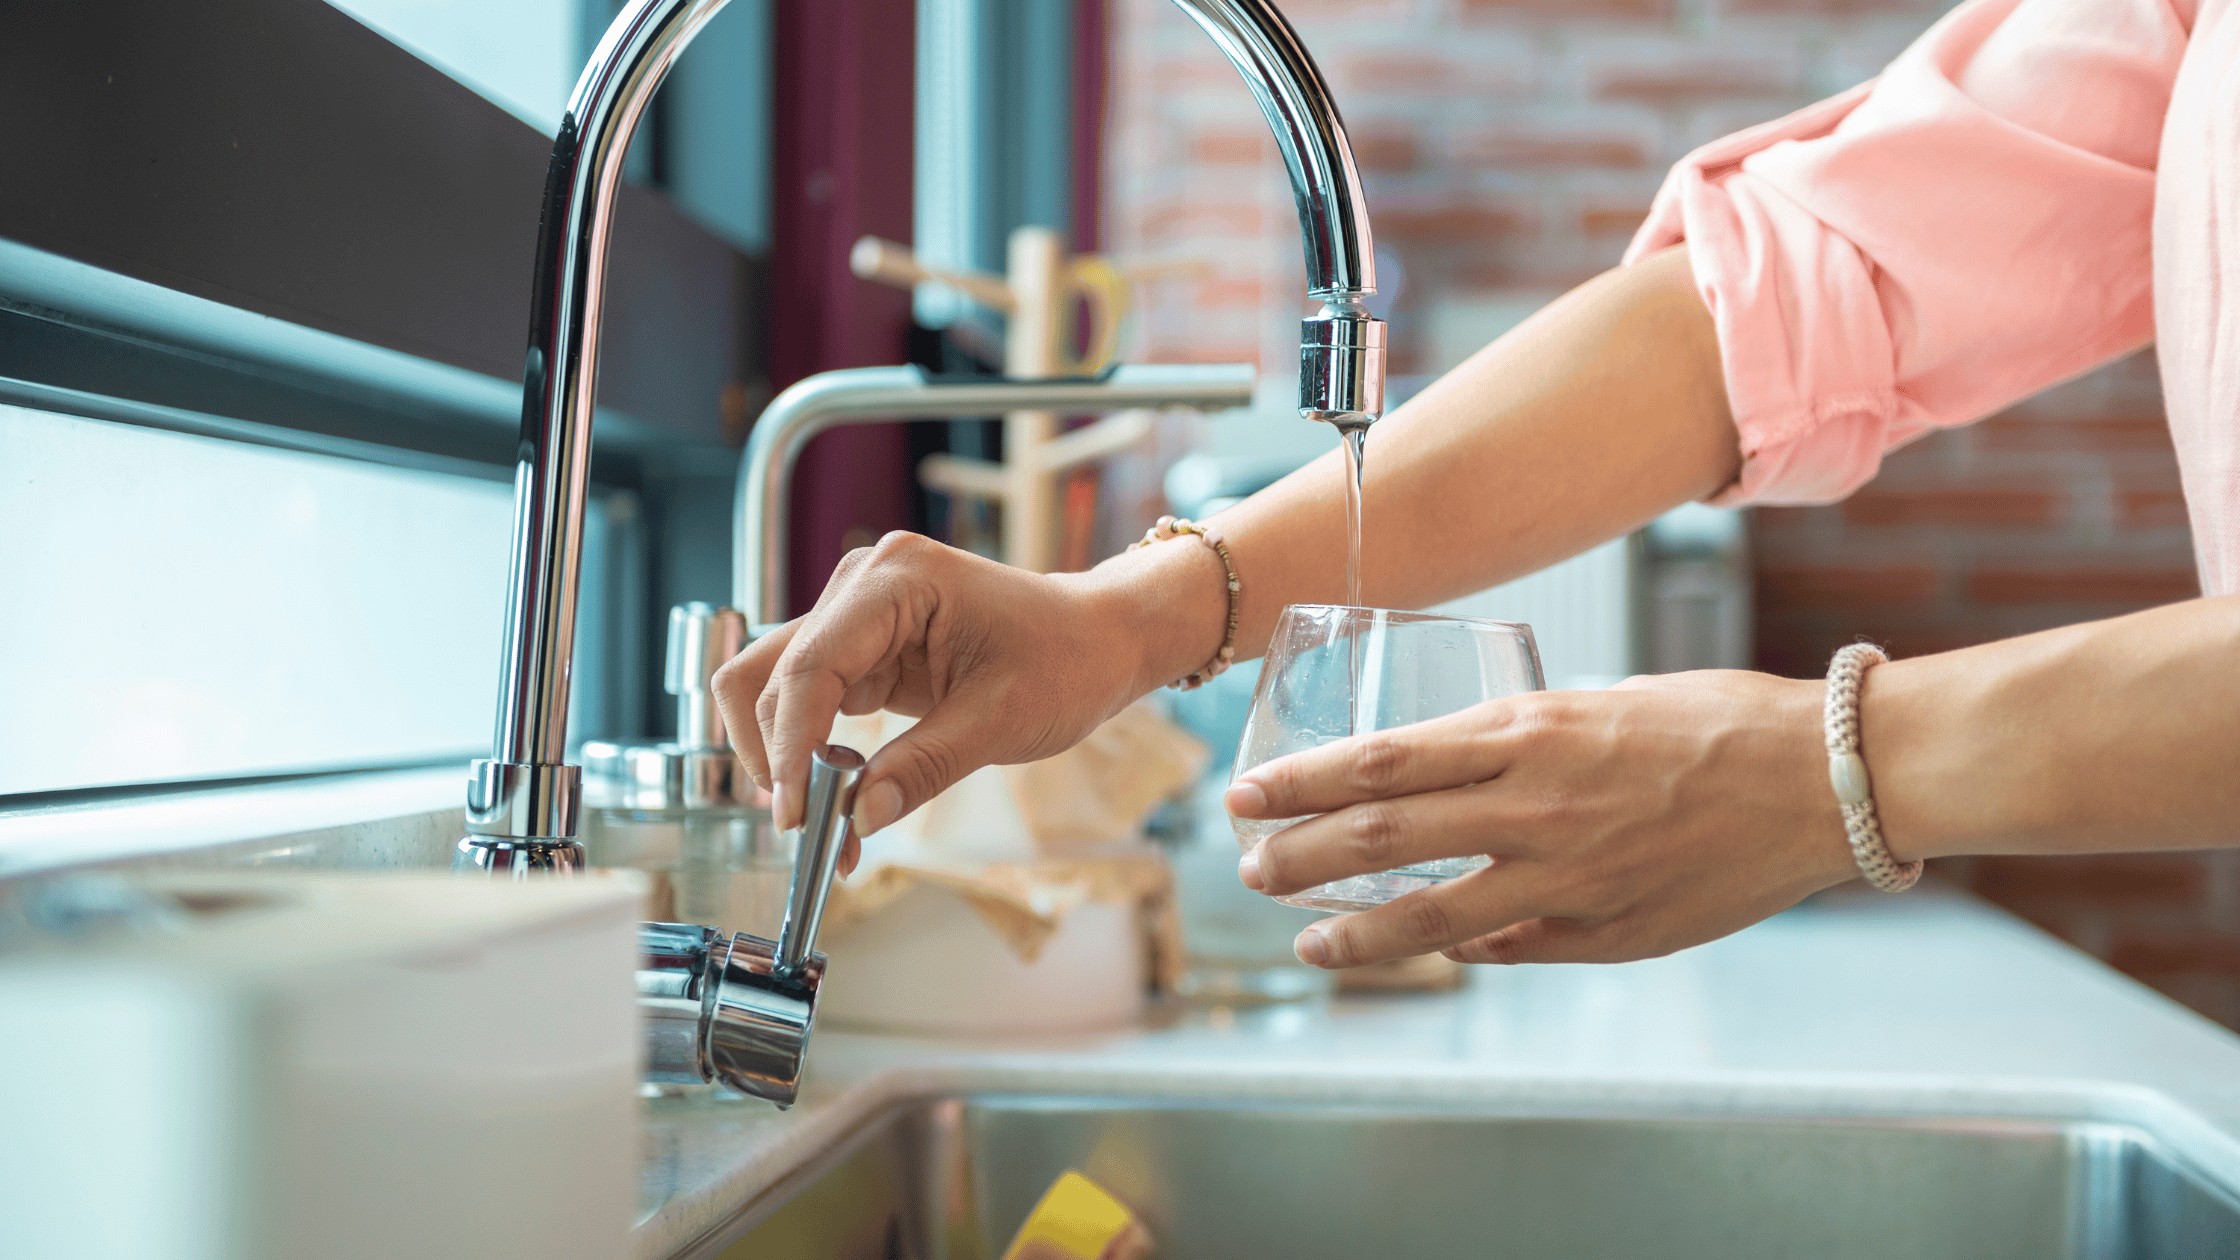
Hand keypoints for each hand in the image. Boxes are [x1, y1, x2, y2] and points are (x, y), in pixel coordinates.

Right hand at [713, 532, 1226, 871]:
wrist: (1099, 639)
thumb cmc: (1066, 658)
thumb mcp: (1001, 720)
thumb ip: (922, 767)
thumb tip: (856, 819)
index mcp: (897, 579)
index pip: (810, 668)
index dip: (791, 747)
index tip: (796, 818)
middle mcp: (863, 585)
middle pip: (772, 675)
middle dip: (781, 758)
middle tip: (811, 833)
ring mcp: (856, 615)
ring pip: (777, 690)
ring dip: (787, 759)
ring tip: (826, 822)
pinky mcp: (862, 649)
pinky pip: (811, 703)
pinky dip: (811, 754)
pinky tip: (843, 796)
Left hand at [1226, 671, 1860, 967]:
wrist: (1825, 775)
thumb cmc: (1717, 721)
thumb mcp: (1599, 705)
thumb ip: (1521, 748)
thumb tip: (1452, 790)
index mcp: (1531, 726)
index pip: (1383, 757)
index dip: (1305, 781)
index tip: (1250, 794)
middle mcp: (1536, 799)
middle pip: (1386, 832)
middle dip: (1302, 854)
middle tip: (1248, 868)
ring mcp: (1571, 873)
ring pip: (1434, 910)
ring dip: (1358, 928)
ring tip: (1308, 940)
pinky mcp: (1610, 931)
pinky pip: (1514, 947)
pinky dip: (1464, 950)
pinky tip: (1429, 951)